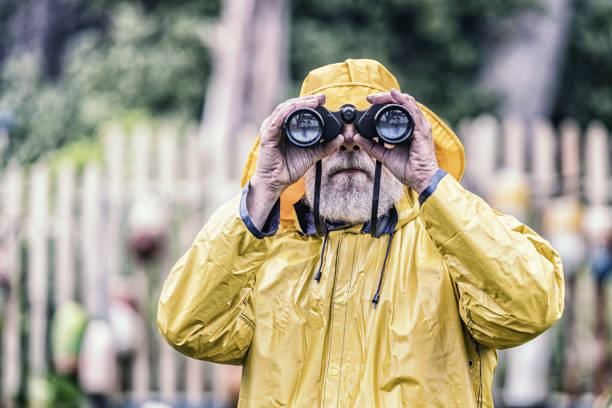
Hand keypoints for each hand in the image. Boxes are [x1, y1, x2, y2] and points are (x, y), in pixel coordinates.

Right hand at [247, 94, 343, 229]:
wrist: (276, 182)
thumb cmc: (289, 168)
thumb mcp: (312, 155)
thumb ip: (325, 147)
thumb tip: (340, 138)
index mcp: (286, 127)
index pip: (297, 109)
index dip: (309, 103)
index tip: (323, 100)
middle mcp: (277, 125)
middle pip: (291, 105)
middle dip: (307, 99)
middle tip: (321, 97)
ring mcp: (271, 128)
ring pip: (285, 108)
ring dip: (300, 102)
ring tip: (314, 101)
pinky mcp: (267, 134)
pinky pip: (278, 118)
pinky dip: (288, 110)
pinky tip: (298, 107)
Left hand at [354, 89, 438, 193]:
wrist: (420, 180)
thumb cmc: (408, 169)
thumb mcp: (384, 155)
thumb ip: (371, 146)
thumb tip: (357, 137)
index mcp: (408, 129)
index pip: (398, 109)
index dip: (384, 102)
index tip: (370, 101)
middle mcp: (415, 125)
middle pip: (402, 103)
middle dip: (386, 97)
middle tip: (371, 98)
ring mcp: (420, 126)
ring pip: (407, 103)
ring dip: (392, 97)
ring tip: (379, 95)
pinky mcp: (422, 131)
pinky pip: (413, 112)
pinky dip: (403, 102)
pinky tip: (395, 96)